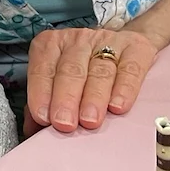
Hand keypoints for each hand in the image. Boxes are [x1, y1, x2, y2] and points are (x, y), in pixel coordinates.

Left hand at [25, 27, 159, 133]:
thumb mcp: (60, 78)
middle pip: (71, 70)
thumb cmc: (84, 69)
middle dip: (66, 99)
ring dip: (93, 98)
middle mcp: (78, 40)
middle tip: (64, 123)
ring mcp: (108, 41)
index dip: (41, 94)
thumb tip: (33, 131)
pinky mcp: (136, 48)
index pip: (42, 69)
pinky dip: (124, 89)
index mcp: (52, 45)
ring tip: (90, 121)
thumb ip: (45, 102)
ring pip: (100, 71)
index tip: (44, 118)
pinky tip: (118, 107)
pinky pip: (130, 69)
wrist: (125, 44)